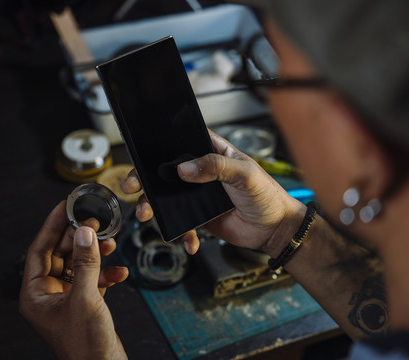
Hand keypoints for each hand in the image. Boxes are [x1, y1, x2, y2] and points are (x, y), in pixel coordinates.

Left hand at [19, 201, 128, 359]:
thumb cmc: (84, 345)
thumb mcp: (84, 299)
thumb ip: (85, 263)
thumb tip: (85, 232)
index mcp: (36, 294)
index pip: (39, 250)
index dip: (52, 226)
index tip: (64, 207)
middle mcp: (48, 294)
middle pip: (60, 254)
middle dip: (78, 238)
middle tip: (92, 220)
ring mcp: (66, 299)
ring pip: (78, 265)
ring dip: (94, 254)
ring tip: (109, 242)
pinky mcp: (84, 305)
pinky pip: (92, 280)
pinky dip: (106, 274)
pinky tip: (119, 272)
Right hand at [121, 130, 303, 254]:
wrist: (275, 230)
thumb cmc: (267, 196)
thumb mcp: (245, 175)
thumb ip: (216, 167)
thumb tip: (184, 169)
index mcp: (214, 153)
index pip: (183, 142)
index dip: (161, 146)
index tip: (144, 154)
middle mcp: (202, 172)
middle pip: (165, 171)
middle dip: (145, 179)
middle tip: (133, 186)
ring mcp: (197, 196)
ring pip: (167, 198)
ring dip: (153, 207)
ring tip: (148, 215)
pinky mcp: (198, 217)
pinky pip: (180, 224)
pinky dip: (180, 233)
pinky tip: (188, 241)